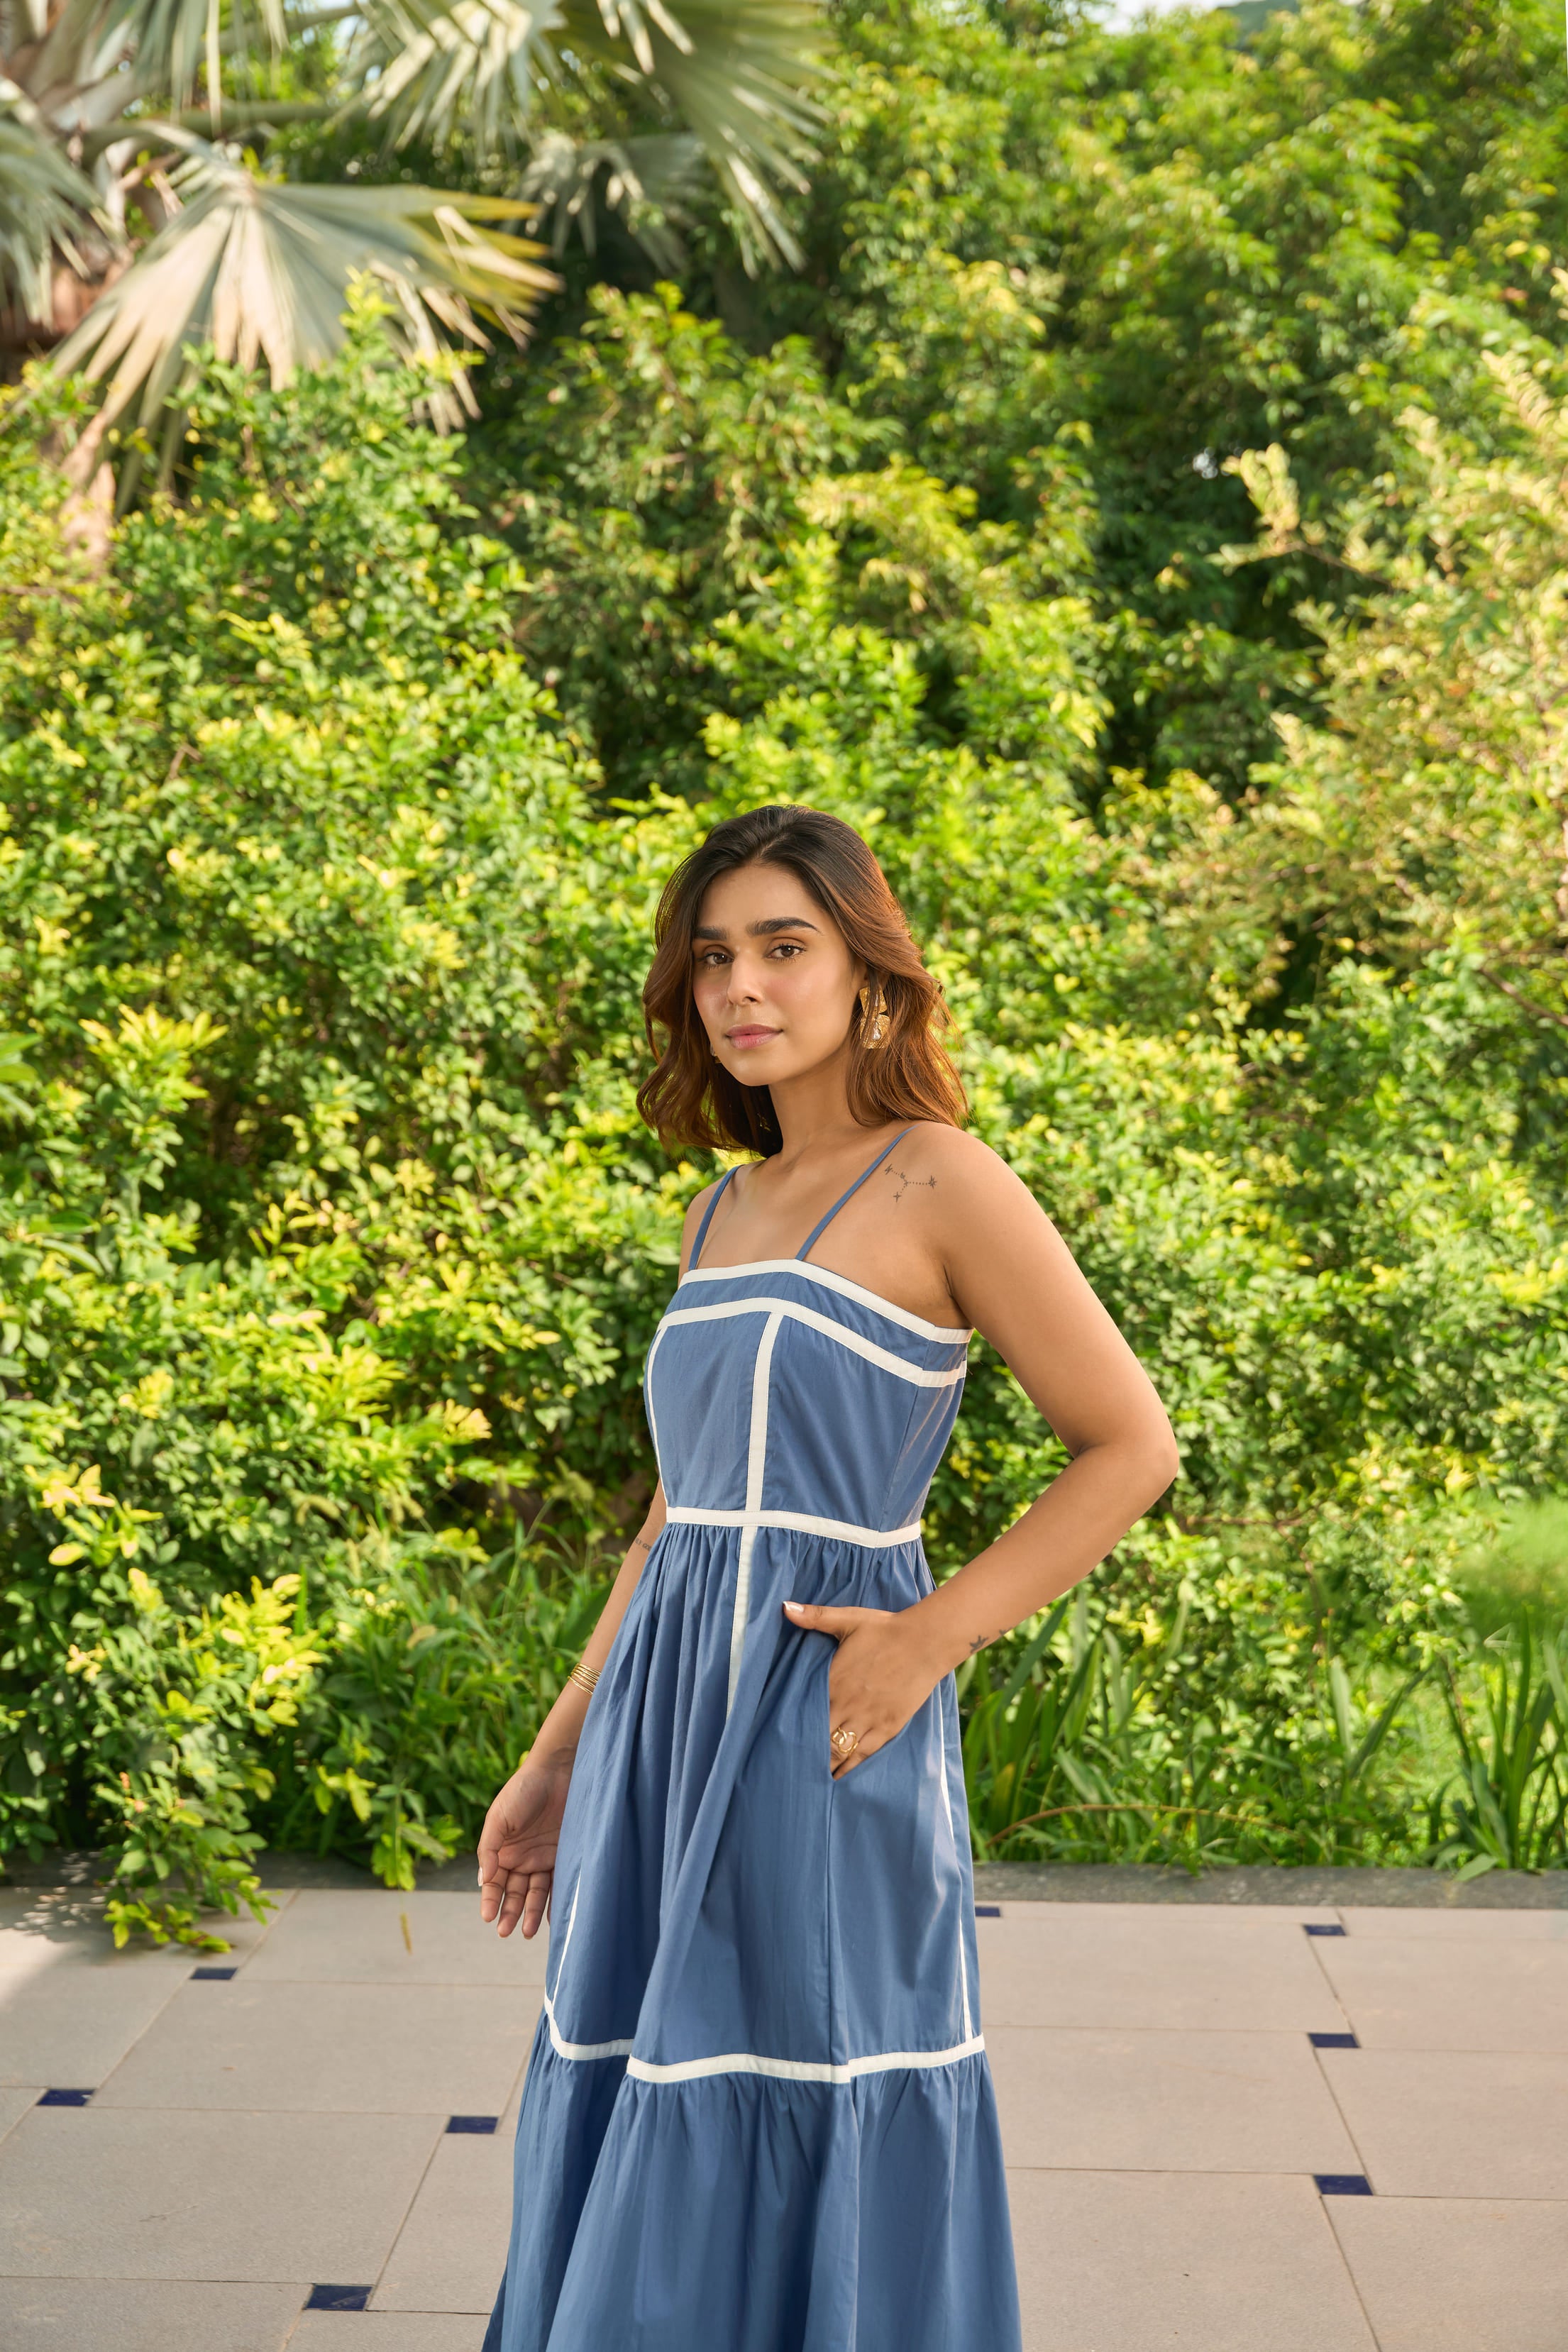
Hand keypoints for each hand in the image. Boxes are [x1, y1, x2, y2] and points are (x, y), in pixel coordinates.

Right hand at [477, 1753, 572, 1937]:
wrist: (557, 1771)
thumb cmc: (523, 1790)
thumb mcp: (499, 1817)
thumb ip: (489, 1848)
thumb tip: (483, 1880)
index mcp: (502, 1850)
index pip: (493, 1882)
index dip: (489, 1900)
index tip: (488, 1917)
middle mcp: (521, 1858)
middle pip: (513, 1892)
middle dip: (509, 1912)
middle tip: (506, 1932)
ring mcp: (542, 1857)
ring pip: (534, 1892)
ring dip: (529, 1912)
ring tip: (527, 1932)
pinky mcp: (563, 1855)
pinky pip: (557, 1882)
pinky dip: (554, 1900)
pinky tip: (550, 1918)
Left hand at [782, 1599, 945, 1777]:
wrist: (924, 1641)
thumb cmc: (884, 1629)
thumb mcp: (848, 1619)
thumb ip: (815, 1617)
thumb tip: (785, 1607)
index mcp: (832, 1680)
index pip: (803, 1712)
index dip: (790, 1728)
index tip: (777, 1740)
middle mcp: (846, 1703)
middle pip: (818, 1737)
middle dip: (803, 1751)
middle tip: (789, 1765)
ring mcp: (868, 1718)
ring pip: (838, 1750)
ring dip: (823, 1763)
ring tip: (807, 1778)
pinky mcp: (887, 1727)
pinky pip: (863, 1754)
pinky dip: (848, 1768)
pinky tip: (837, 1778)